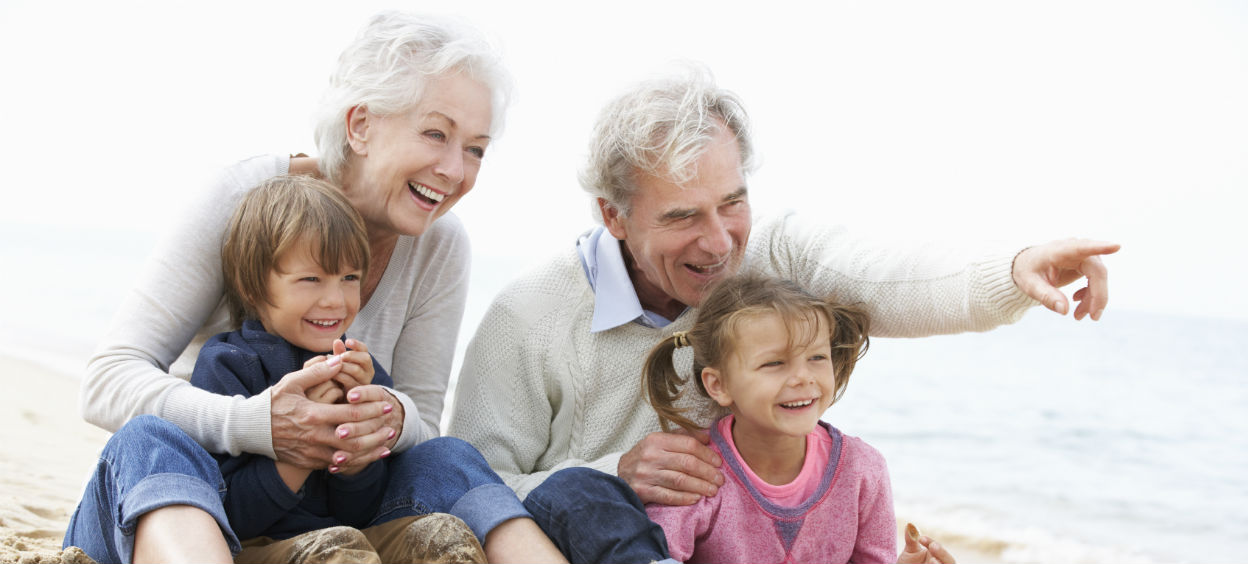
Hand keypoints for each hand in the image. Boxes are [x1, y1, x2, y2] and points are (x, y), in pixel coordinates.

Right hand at [269, 357, 395, 469]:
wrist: (251, 430)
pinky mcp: (309, 462)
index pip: (351, 414)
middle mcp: (314, 436)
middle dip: (376, 433)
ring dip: (370, 451)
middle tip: (392, 426)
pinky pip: (336, 465)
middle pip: (354, 439)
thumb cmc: (272, 403)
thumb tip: (339, 359)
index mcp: (313, 415)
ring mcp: (311, 452)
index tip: (386, 404)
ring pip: (348, 456)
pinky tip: (367, 457)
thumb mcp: (292, 383)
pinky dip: (354, 462)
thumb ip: (317, 371)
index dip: (372, 410)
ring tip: (387, 444)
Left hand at [332, 338, 374, 394]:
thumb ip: (339, 353)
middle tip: (338, 356)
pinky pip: (349, 382)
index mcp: (364, 362)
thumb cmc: (337, 380)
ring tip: (330, 366)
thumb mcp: (338, 365)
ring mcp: (364, 383)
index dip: (357, 344)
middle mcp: (368, 372)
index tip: (347, 341)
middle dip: (350, 355)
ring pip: (356, 370)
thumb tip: (337, 341)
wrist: (337, 403)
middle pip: (365, 358)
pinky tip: (329, 376)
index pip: (364, 349)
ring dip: (342, 366)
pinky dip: (339, 377)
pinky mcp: (359, 394)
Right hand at [618, 430, 723, 504]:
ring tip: (713, 490)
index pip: (688, 444)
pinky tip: (696, 498)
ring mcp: (646, 474)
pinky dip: (684, 498)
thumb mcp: (659, 441)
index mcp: (656, 440)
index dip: (707, 453)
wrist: (619, 473)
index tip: (718, 462)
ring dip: (700, 486)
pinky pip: (668, 496)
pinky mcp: (642, 491)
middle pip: (686, 463)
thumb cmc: (645, 457)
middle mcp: (650, 456)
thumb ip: (682, 436)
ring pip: (679, 480)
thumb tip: (707, 437)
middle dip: (707, 472)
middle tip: (720, 479)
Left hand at [898, 523, 955, 563]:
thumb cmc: (908, 563)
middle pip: (949, 560)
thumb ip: (911, 539)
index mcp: (936, 555)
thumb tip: (909, 525)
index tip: (921, 538)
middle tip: (933, 546)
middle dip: (942, 553)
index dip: (931, 542)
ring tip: (933, 560)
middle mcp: (941, 563)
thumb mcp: (909, 551)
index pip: (938, 547)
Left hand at [1012, 238, 1119, 319]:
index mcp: (1060, 250)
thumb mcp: (1030, 285)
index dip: (1100, 247)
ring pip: (1099, 278)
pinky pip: (1096, 281)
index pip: (1082, 247)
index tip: (1116, 246)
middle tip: (1093, 317)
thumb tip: (1064, 310)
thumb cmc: (1027, 271)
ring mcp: (1083, 256)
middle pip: (1097, 272)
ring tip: (1078, 316)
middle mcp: (1075, 249)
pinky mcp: (1086, 264)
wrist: (1027, 266)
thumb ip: (1046, 296)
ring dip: (1093, 299)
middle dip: (1098, 295)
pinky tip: (1077, 301)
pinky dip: (1090, 295)